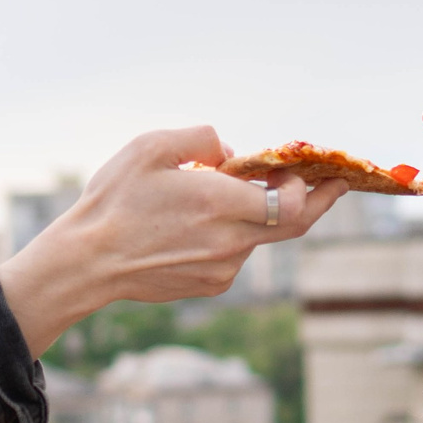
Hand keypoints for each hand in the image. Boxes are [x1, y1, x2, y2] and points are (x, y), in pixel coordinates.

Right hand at [0, 127, 345, 356]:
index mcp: (221, 204)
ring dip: (258, 214)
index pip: (293, 203)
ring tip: (231, 191)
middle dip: (319, 201)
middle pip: (293, 225)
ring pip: (258, 237)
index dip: (310, 186)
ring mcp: (222, 269)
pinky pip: (235, 254)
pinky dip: (233, 233)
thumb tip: (227, 152)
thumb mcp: (151, 147)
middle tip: (334, 183)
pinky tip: (203, 220)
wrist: (87, 262)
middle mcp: (230, 242)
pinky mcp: (209, 284)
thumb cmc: (115, 201)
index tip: (312, 168)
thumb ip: (200, 138)